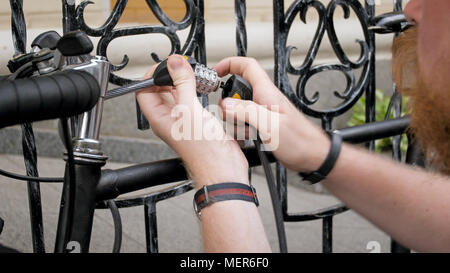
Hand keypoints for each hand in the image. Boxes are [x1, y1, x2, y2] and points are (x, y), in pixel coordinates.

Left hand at [136, 55, 248, 187]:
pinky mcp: (199, 121)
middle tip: (181, 66)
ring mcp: (184, 120)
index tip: (166, 65)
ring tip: (191, 74)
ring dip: (183, 82)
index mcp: (159, 118)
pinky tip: (203, 87)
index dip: (151, 75)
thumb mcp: (189, 110)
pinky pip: (193, 101)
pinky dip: (196, 91)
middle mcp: (170, 119)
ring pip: (178, 95)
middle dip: (169, 75)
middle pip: (161, 91)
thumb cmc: (203, 151)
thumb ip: (182, 84)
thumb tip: (175, 63)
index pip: (144, 91)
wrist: (223, 167)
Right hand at [214, 57, 329, 172]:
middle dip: (227, 104)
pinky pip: (244, 123)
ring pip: (238, 109)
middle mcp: (264, 100)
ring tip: (244, 132)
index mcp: (267, 93)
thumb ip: (247, 111)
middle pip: (237, 91)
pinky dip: (240, 131)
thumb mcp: (270, 125)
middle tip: (229, 116)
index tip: (216, 72)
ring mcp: (263, 113)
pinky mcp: (263, 126)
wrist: (312, 156)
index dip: (229, 64)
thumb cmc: (300, 141)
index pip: (247, 66)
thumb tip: (226, 103)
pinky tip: (246, 140)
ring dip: (234, 121)